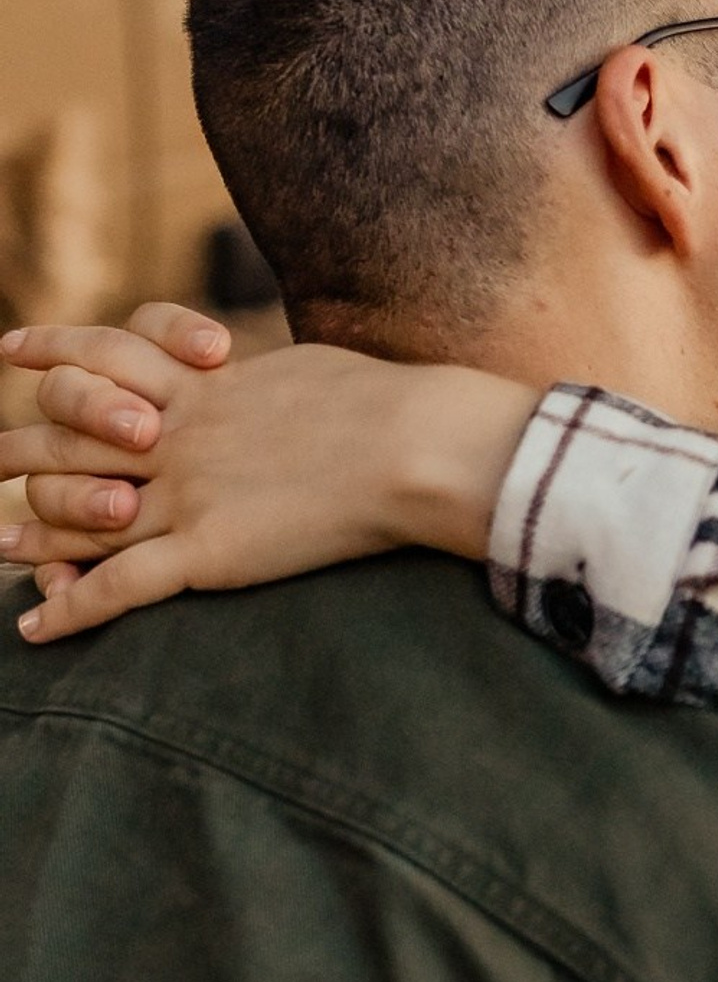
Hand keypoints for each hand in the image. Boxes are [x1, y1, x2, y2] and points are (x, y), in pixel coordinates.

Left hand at [0, 307, 538, 640]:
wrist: (413, 445)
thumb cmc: (388, 403)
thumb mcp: (313, 372)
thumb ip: (272, 382)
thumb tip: (273, 384)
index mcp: (204, 384)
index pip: (104, 353)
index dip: (54, 350)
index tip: (13, 350)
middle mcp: (178, 435)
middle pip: (68, 435)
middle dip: (22, 450)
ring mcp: (186, 494)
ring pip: (78, 512)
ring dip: (32, 533)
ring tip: (1, 547)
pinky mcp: (208, 551)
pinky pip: (119, 587)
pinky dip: (70, 612)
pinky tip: (35, 631)